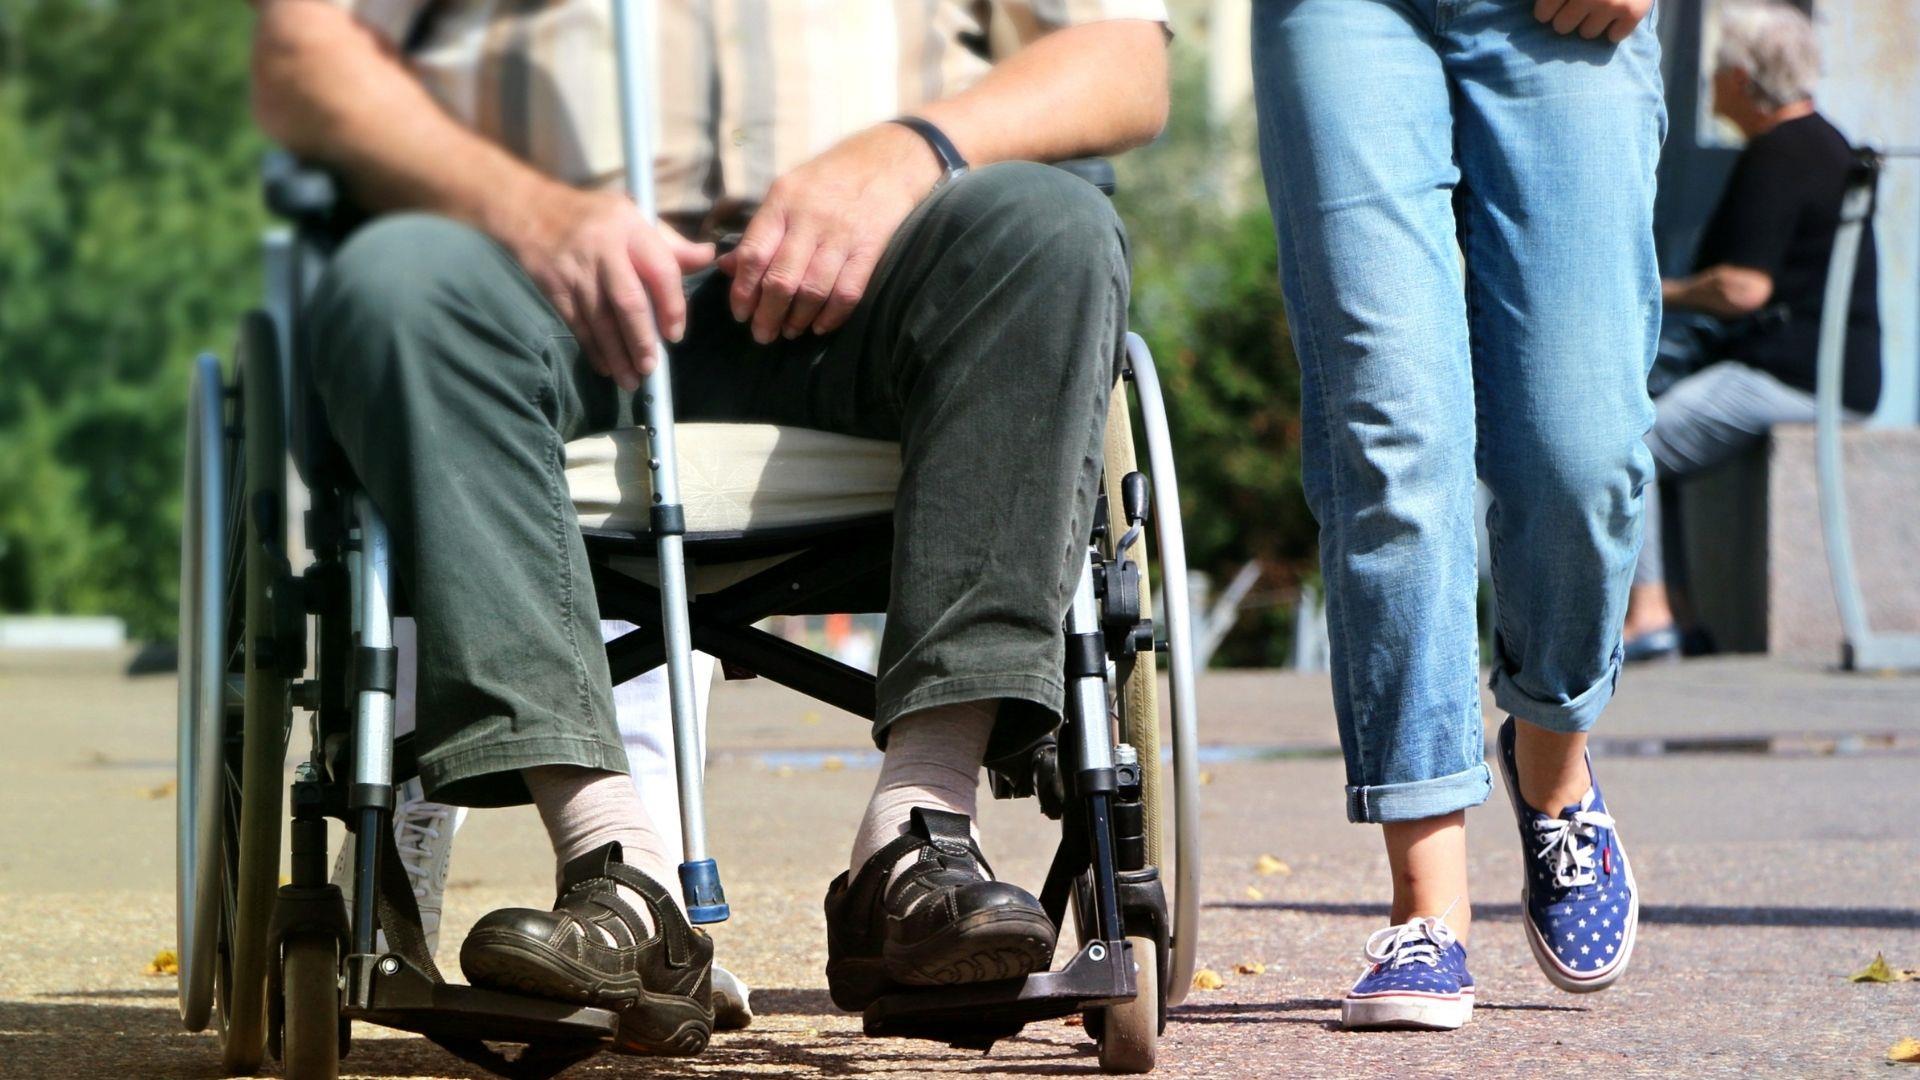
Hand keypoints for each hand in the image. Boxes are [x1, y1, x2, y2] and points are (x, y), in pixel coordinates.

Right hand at [507, 187, 714, 389]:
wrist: (531, 209)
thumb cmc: (596, 217)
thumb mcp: (635, 216)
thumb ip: (671, 244)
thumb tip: (709, 257)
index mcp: (631, 228)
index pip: (661, 269)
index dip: (672, 306)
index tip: (675, 334)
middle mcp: (604, 248)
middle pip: (628, 300)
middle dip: (642, 339)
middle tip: (651, 368)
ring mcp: (576, 269)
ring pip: (600, 319)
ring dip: (617, 354)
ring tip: (632, 380)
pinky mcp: (554, 286)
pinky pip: (577, 324)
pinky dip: (593, 349)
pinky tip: (606, 367)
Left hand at [718, 123, 943, 343]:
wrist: (889, 159)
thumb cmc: (830, 177)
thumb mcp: (788, 191)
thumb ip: (760, 230)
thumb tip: (728, 267)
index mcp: (783, 201)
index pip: (754, 253)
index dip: (743, 290)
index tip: (740, 312)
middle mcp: (810, 218)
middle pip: (781, 279)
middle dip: (767, 314)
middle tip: (762, 334)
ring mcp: (842, 234)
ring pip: (813, 290)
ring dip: (797, 319)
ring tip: (789, 332)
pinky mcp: (870, 248)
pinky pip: (848, 292)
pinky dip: (831, 316)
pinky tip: (819, 326)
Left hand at [1533, 0, 1650, 41]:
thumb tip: (1543, 8)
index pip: (1543, 13)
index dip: (1546, 11)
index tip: (1553, 6)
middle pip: (1562, 27)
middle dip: (1567, 17)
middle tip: (1578, 5)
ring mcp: (1612, 3)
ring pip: (1586, 34)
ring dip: (1590, 22)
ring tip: (1599, 6)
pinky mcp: (1633, 11)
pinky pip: (1614, 36)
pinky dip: (1615, 28)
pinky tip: (1617, 13)